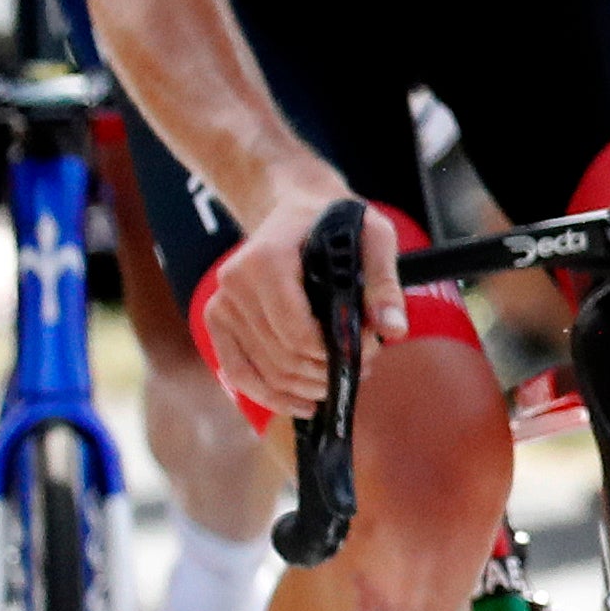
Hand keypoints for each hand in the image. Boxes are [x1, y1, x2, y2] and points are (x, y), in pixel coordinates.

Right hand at [210, 186, 404, 422]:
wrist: (294, 206)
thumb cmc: (335, 221)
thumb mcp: (373, 236)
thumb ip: (383, 281)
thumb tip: (393, 330)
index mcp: (267, 261)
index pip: (298, 333)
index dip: (336, 353)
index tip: (369, 348)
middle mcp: (234, 283)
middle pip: (283, 357)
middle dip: (328, 372)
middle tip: (363, 365)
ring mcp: (220, 303)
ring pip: (265, 372)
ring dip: (306, 388)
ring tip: (339, 381)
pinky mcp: (216, 320)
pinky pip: (238, 373)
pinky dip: (271, 396)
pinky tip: (303, 404)